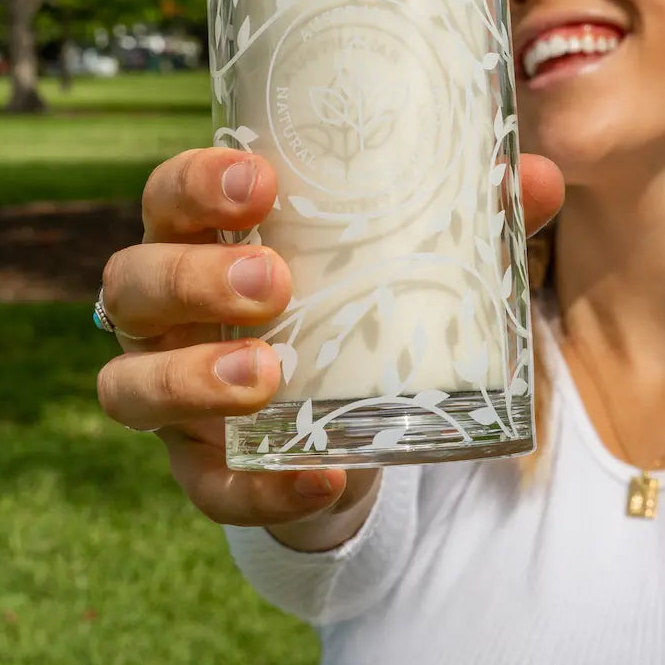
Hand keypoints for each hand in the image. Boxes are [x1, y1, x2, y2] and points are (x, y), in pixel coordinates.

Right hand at [96, 147, 562, 540]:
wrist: (345, 410)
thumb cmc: (353, 298)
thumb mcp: (400, 254)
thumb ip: (466, 215)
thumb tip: (538, 177)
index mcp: (205, 239)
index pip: (167, 196)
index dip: (196, 184)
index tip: (262, 181)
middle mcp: (167, 313)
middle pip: (131, 283)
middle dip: (192, 278)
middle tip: (272, 283)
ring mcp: (172, 390)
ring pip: (127, 385)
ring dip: (192, 377)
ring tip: (269, 373)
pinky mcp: (201, 467)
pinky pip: (203, 486)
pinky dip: (260, 488)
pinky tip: (323, 473)